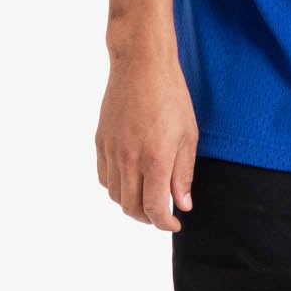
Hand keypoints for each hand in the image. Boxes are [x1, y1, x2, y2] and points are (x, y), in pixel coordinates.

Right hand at [96, 52, 198, 231]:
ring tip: (146, 200)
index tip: (174, 223)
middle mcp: (129, 159)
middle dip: (148, 218)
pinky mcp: (101, 141)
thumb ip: (183, 174)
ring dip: (130, 205)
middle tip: (162, 214)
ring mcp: (111, 151)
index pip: (154, 208)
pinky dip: (116, 187)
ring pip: (115, 195)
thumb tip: (182, 204)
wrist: (141, 66)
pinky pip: (104, 177)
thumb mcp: (188, 136)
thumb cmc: (171, 97)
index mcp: (155, 160)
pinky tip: (129, 181)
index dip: (165, 223)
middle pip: (132, 207)